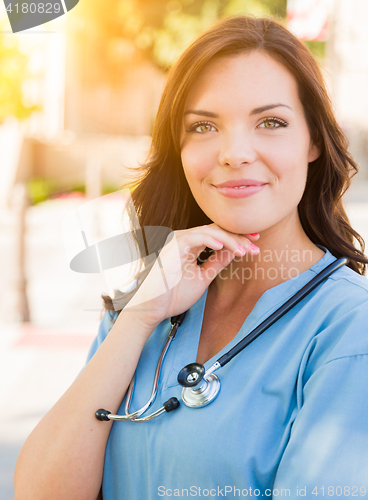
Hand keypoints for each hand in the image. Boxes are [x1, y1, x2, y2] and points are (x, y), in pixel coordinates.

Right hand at [121, 224, 259, 330]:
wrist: (152, 308)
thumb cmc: (172, 295)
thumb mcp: (202, 278)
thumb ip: (216, 263)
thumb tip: (234, 252)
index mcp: (191, 246)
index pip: (218, 235)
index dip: (237, 238)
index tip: (255, 245)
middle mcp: (185, 239)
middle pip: (217, 230)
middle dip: (239, 236)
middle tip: (256, 244)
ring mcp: (179, 241)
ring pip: (210, 231)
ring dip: (230, 240)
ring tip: (245, 251)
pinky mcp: (174, 247)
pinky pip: (197, 238)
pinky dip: (212, 240)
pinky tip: (225, 247)